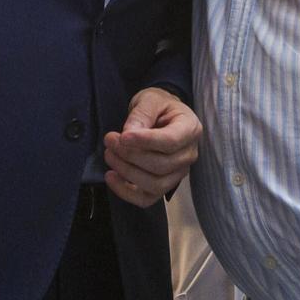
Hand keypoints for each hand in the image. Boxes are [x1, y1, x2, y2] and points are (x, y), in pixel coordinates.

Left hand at [102, 88, 199, 206]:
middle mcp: (189, 154)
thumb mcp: (150, 100)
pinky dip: (126, 192)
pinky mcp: (164, 186)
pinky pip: (147, 199)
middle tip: (110, 140)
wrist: (163, 115)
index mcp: (190, 128)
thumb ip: (141, 114)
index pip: (171, 141)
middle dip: (131, 155)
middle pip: (161, 165)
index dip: (145, 142)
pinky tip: (111, 176)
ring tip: (109, 154)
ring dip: (127, 172)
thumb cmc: (159, 105)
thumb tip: (127, 135)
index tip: (122, 137)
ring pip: (155, 184)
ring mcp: (178, 173)